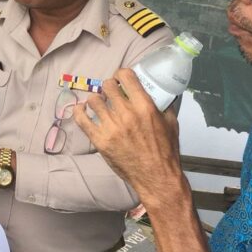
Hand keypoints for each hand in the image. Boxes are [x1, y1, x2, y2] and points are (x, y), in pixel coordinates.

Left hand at [74, 70, 182, 203]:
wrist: (156, 177)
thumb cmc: (166, 151)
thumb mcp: (171, 123)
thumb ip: (164, 105)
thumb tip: (160, 92)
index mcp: (144, 107)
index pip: (125, 77)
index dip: (121, 74)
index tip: (121, 78)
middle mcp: (126, 114)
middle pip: (107, 86)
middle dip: (109, 87)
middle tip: (111, 92)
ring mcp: (111, 128)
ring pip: (93, 100)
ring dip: (97, 100)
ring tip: (101, 104)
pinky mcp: (100, 141)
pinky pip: (81, 119)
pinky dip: (80, 111)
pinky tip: (83, 110)